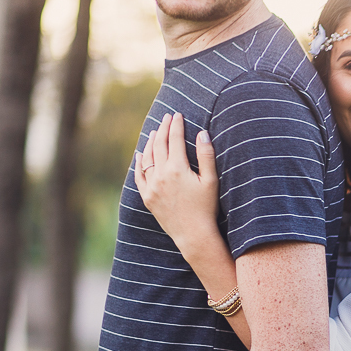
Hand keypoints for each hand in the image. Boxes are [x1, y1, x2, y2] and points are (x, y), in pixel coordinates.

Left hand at [134, 112, 224, 259]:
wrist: (193, 234)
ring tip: (155, 133)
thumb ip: (206, 155)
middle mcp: (161, 175)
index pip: (175, 139)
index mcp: (178, 169)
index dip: (176, 125)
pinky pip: (139, 176)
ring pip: (147, 158)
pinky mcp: (147, 197)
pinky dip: (139, 163)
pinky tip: (140, 155)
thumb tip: (202, 133)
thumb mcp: (211, 181)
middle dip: (163, 129)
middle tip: (166, 118)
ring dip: (151, 143)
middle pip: (159, 145)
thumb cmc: (207, 208)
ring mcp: (152, 186)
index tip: (177, 115)